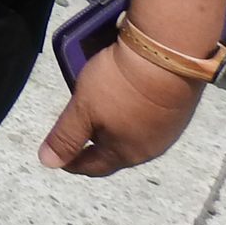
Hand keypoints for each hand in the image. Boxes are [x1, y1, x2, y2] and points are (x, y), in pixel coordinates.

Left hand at [39, 39, 206, 177]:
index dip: (72, 163)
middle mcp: (150, 148)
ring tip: (100, 118)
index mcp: (125, 153)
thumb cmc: (119, 85)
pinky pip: (148, 120)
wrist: (166, 57)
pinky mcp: (177, 110)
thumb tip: (48, 162)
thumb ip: (66, 137)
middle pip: (116, 154)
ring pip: (133, 137)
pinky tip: (125, 103)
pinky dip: (131, 116)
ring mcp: (168, 129)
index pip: (94, 167)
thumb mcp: (83, 109)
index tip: (58, 158)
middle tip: (78, 136)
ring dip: (114, 132)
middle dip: (94, 148)